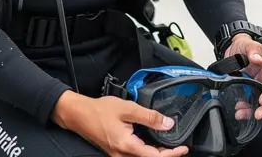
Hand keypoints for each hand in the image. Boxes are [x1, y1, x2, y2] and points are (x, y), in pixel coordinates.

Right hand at [52, 91, 188, 156]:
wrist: (79, 114)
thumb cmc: (99, 110)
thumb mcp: (128, 109)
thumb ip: (149, 117)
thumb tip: (167, 124)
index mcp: (127, 146)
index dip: (172, 154)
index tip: (183, 148)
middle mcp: (122, 155)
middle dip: (166, 156)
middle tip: (179, 147)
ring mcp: (117, 155)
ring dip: (157, 155)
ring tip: (169, 147)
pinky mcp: (115, 152)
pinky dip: (147, 153)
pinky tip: (153, 145)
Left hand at [222, 34, 261, 119]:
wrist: (232, 48)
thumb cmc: (243, 46)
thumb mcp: (248, 44)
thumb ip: (254, 50)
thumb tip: (257, 59)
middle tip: (258, 114)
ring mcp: (256, 87)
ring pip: (261, 104)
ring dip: (252, 111)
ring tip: (241, 113)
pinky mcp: (247, 91)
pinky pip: (250, 104)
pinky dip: (245, 110)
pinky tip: (238, 111)